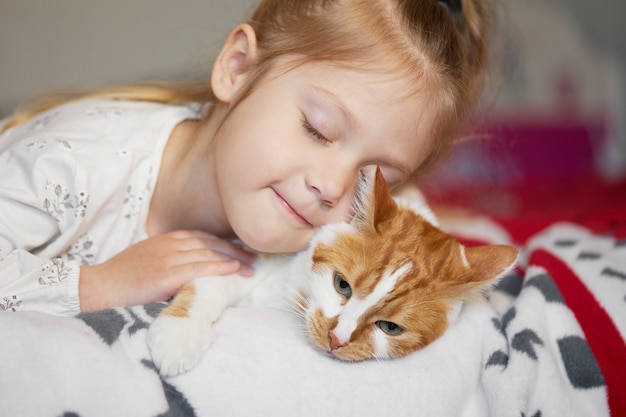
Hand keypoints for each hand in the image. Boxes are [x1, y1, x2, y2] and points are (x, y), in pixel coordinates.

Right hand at [79, 230, 256, 311]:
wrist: (100, 285)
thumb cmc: (124, 276)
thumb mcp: (149, 258)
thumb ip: (171, 257)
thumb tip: (194, 268)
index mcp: (167, 238)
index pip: (203, 236)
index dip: (225, 243)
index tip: (242, 249)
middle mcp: (170, 244)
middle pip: (211, 243)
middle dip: (236, 250)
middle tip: (255, 257)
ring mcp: (168, 258)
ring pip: (209, 254)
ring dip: (234, 259)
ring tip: (252, 267)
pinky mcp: (166, 274)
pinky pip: (199, 268)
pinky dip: (219, 267)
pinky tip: (234, 270)